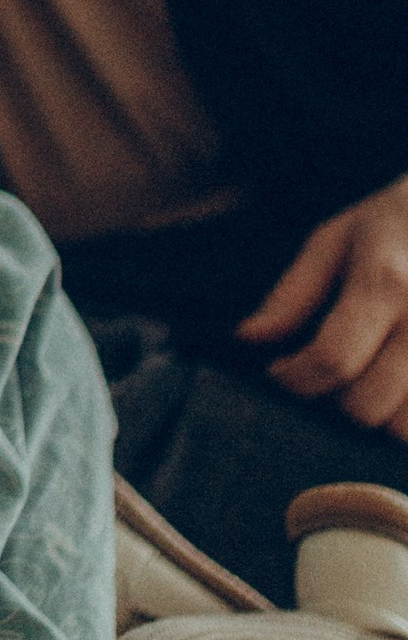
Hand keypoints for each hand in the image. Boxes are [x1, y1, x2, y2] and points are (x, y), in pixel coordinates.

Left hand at [238, 178, 407, 434]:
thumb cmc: (395, 224)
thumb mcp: (336, 239)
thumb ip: (292, 294)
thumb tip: (247, 338)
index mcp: (385, 281)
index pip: (332, 358)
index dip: (296, 377)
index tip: (282, 372)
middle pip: (369, 404)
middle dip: (339, 399)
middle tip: (338, 375)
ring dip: (385, 415)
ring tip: (378, 380)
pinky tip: (402, 384)